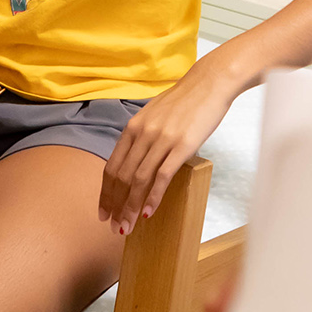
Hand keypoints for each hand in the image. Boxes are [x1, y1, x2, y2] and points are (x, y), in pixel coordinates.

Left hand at [98, 62, 234, 232]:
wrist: (208, 83)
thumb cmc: (183, 101)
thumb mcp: (153, 115)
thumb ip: (142, 136)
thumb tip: (135, 161)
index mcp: (132, 128)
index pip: (112, 167)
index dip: (105, 193)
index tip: (103, 211)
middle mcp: (142, 134)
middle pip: (121, 177)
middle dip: (115, 206)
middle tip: (112, 227)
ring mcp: (161, 140)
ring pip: (138, 180)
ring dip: (130, 207)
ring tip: (127, 227)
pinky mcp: (182, 146)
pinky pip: (162, 176)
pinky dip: (152, 197)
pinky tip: (148, 213)